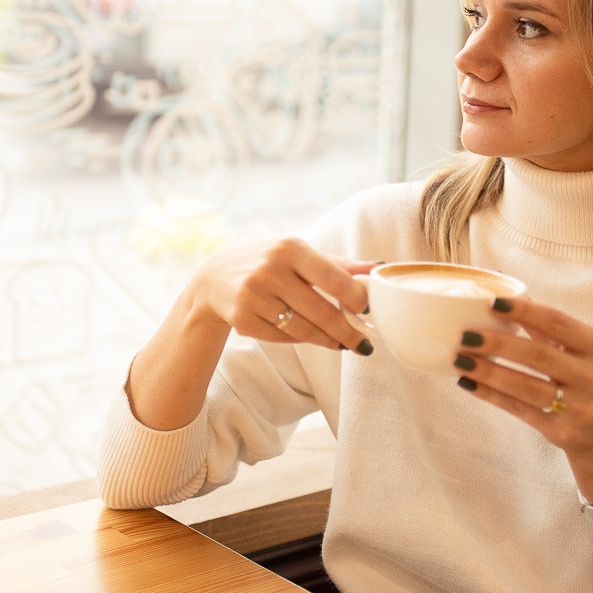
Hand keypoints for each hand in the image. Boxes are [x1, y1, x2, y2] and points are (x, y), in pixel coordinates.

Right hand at [194, 237, 375, 353]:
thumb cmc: (268, 262)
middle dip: (348, 331)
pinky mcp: (243, 320)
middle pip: (322, 312)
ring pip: (304, 330)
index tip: (371, 311)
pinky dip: (302, 341)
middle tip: (364, 343)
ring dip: (329, 341)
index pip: (334, 279)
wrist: (214, 278)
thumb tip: (379, 268)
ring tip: (344, 344)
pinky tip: (314, 338)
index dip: (358, 299)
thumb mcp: (299, 254)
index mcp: (290, 248)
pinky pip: (284, 339)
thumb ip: (339, 264)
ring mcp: (253, 296)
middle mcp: (270, 270)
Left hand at [453, 295, 592, 499]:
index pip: (557, 322)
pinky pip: (518, 410)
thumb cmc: (586, 381)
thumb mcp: (582, 352)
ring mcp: (579, 407)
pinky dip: (490, 395)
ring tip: (460, 359)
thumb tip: (515, 296)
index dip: (523, 312)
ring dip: (488, 371)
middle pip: (538, 355)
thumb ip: (550, 328)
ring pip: (525, 386)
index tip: (491, 303)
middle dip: (497, 343)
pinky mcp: (561, 431)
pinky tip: (468, 382)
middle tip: (466, 335)